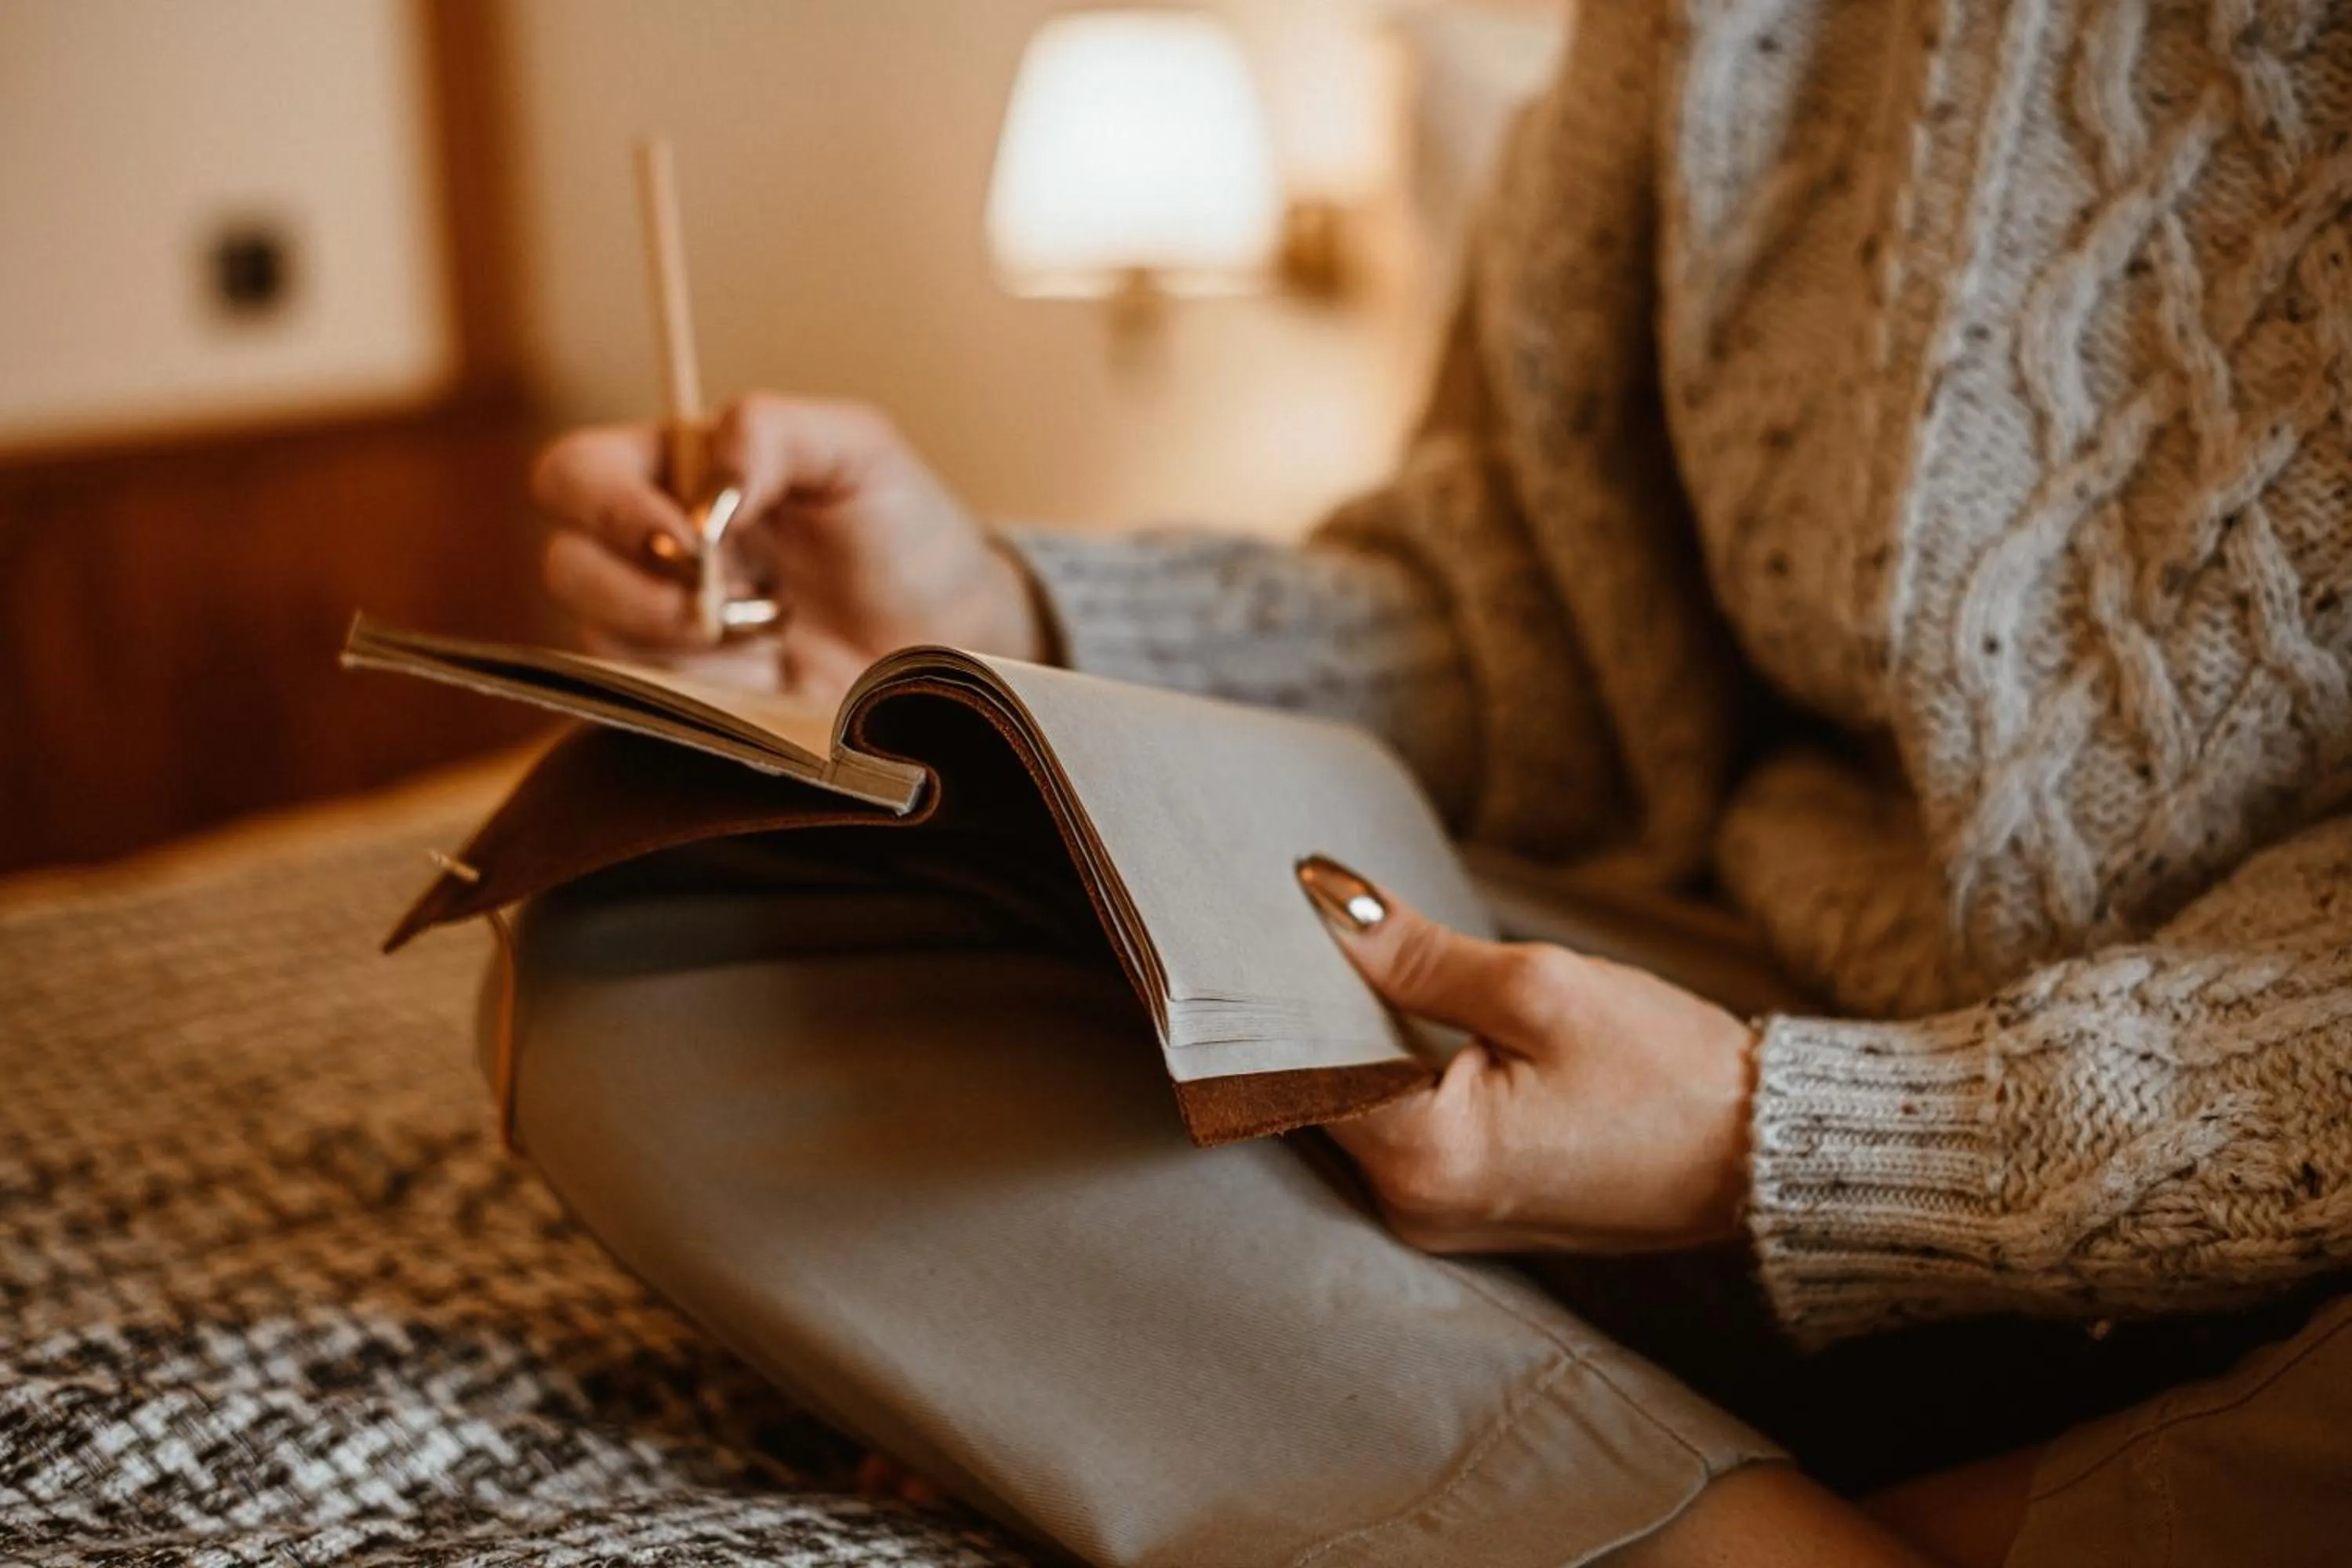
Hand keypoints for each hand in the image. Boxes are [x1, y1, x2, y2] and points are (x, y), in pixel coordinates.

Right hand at [531, 394, 1045, 704]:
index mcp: (677, 475)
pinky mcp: (694, 704)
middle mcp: (654, 553)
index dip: (608, 508)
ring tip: (773, 631)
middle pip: (567, 566)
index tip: (693, 542)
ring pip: (598, 643)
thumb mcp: (859, 451)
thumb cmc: (907, 533)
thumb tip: (708, 482)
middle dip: (641, 591)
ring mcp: (666, 635)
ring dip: (681, 643)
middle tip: (728, 602)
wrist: (957, 639)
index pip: (575, 476)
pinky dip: (704, 692)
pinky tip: (769, 675)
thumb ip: (773, 432)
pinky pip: (647, 705)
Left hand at [1296, 855, 1757, 1252]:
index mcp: (1427, 1158)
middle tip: (1320, 925)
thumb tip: (1324, 897)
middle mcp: (1415, 1208)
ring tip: (1367, 963)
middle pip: (1322, 1092)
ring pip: (1360, 1112)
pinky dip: (1398, 1076)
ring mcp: (1439, 1220)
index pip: (1301, 1067)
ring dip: (1359, 1041)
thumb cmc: (1668, 1071)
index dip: (1282, 990)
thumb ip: (1416, 952)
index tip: (1272, 925)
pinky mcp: (1467, 1212)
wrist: (1765, 1154)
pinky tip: (1411, 1020)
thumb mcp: (1540, 988)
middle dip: (1318, 1011)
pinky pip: (1402, 1134)